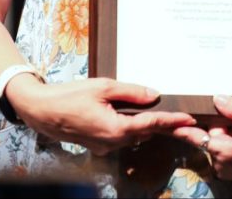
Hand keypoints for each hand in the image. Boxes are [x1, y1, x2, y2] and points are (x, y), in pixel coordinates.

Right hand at [6, 76, 195, 155]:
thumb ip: (131, 92)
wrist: (40, 110)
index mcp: (115, 129)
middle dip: (168, 127)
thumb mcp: (103, 87)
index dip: (173, 121)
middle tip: (190, 124)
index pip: (152, 124)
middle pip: (147, 133)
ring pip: (135, 135)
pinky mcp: (99, 143)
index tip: (191, 120)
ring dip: (151, 127)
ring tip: (173, 118)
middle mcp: (112, 142)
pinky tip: (141, 117)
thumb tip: (154, 95)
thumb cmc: (69, 96)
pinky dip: (134, 127)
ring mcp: (105, 145)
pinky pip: (122, 136)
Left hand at [174, 95, 231, 185]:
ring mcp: (226, 169)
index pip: (195, 137)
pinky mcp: (231, 172)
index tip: (168, 120)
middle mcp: (220, 162)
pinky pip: (227, 150)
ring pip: (221, 142)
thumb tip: (219, 98)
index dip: (182, 127)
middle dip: (226, 125)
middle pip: (213, 134)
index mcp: (223, 151)